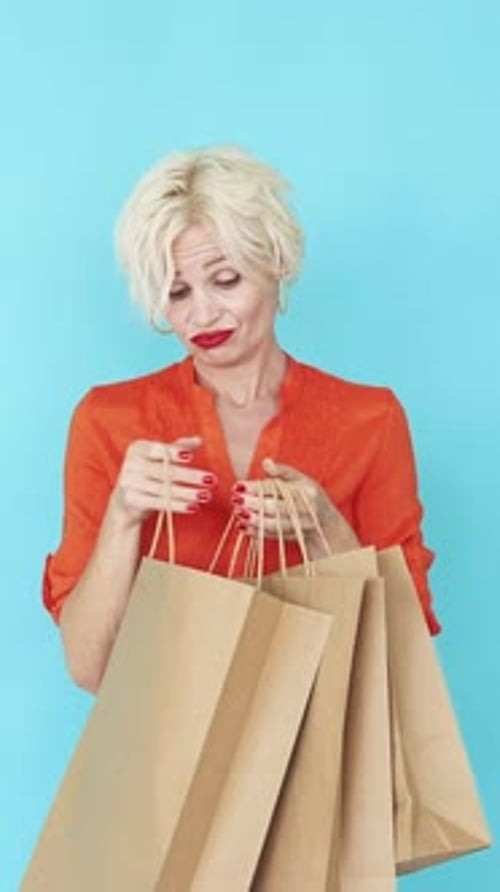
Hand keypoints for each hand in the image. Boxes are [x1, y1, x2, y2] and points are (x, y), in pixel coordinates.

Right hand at [109, 436, 216, 526]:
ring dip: (187, 493)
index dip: (173, 453)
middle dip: (190, 476)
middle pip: (165, 471)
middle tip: (211, 480)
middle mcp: (131, 464)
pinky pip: (158, 503)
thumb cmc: (148, 473)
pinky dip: (177, 505)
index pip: (157, 449)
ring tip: (206, 495)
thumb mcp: (160, 458)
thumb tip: (199, 440)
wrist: (126, 500)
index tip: (190, 456)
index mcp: (138, 449)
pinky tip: (193, 506)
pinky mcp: (132, 501)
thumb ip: (178, 448)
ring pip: (164, 489)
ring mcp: (129, 483)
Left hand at [231, 457, 359, 556]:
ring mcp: (302, 526)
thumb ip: (283, 471)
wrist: (326, 525)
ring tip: (238, 514)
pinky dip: (258, 533)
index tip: (238, 486)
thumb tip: (266, 462)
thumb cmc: (308, 496)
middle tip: (236, 501)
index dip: (257, 488)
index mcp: (306, 491)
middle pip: (276, 508)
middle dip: (254, 505)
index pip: (278, 488)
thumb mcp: (301, 479)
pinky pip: (274, 537)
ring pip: (275, 524)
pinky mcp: (295, 538)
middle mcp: (306, 509)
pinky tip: (243, 528)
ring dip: (255, 521)